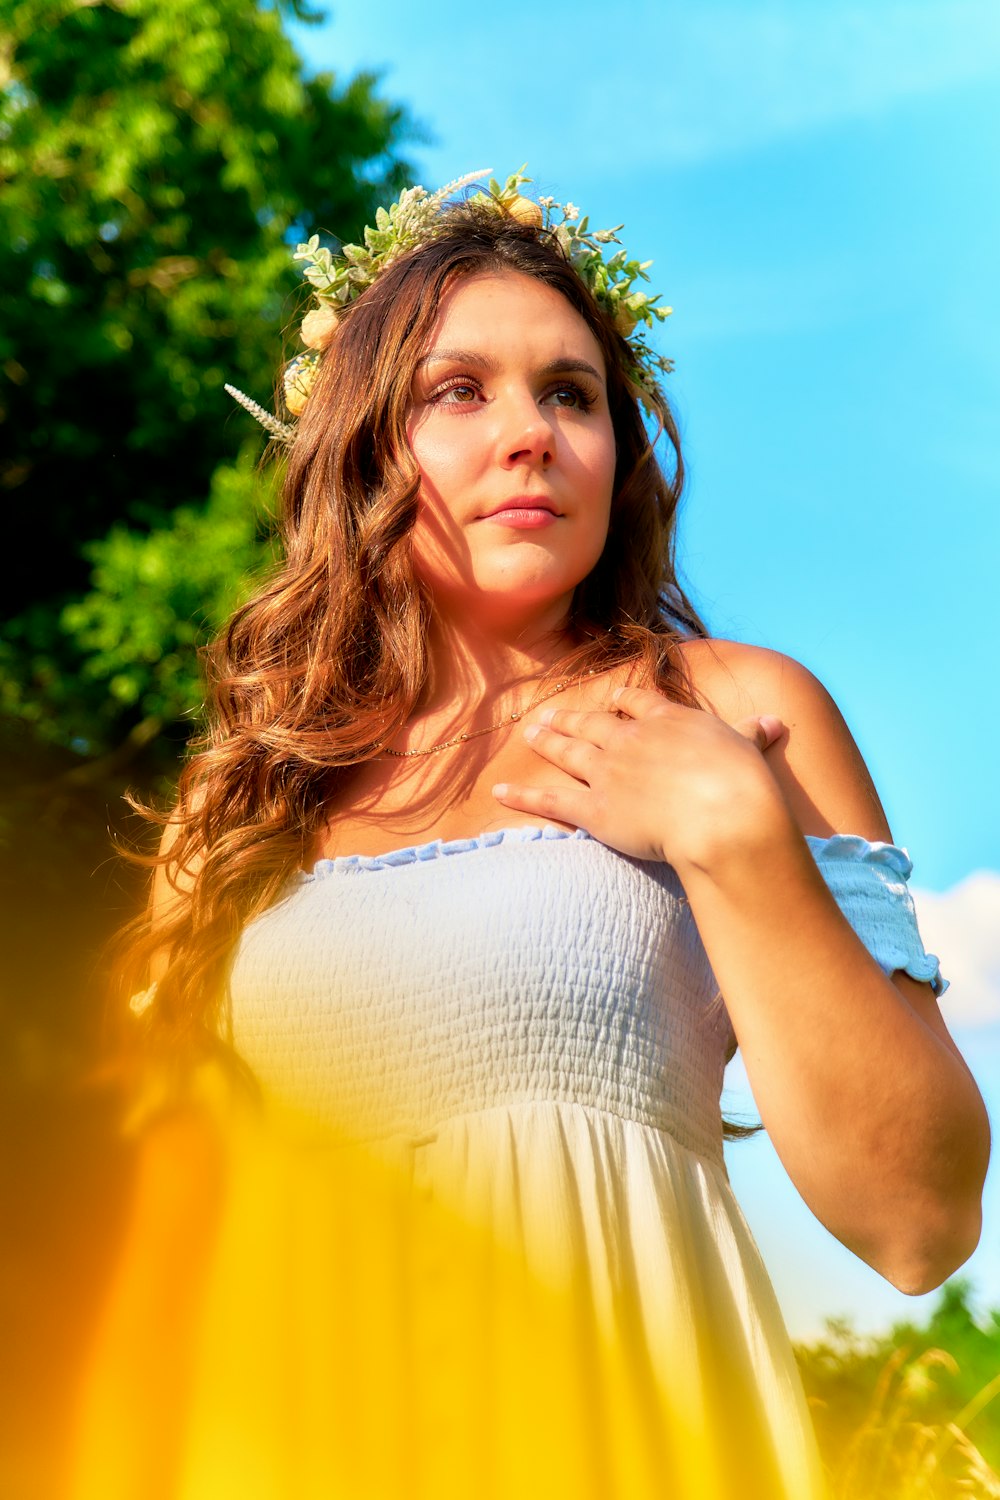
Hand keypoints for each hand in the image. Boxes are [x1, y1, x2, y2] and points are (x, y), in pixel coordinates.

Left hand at [492, 685, 787, 870]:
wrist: (721, 814)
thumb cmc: (743, 783)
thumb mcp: (749, 748)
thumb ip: (752, 734)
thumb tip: (775, 723)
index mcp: (668, 720)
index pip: (637, 702)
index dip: (622, 700)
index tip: (612, 697)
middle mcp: (631, 739)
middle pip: (593, 722)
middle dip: (571, 717)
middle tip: (550, 714)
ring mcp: (607, 771)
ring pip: (568, 750)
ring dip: (546, 741)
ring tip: (529, 734)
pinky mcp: (593, 808)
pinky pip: (549, 799)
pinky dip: (522, 796)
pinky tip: (499, 793)